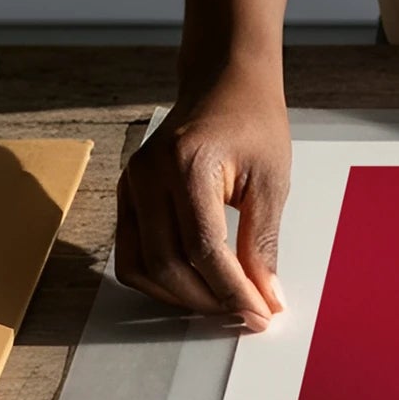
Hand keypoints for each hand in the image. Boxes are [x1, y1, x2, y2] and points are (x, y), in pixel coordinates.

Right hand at [115, 71, 290, 329]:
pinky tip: (196, 286)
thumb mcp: (272, 182)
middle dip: (209, 300)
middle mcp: (147, 175)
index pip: (204, 248)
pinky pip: (131, 253)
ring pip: (141, 267)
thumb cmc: (253, 124)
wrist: (224, 85)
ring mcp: (130, 184)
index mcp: (187, 165)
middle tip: (247, 314)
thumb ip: (264, 243)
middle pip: (167, 264)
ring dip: (181, 297)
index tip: (261, 314)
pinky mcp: (126, 194)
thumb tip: (266, 298)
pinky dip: (160, 280)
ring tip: (223, 304)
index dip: (232, 290)